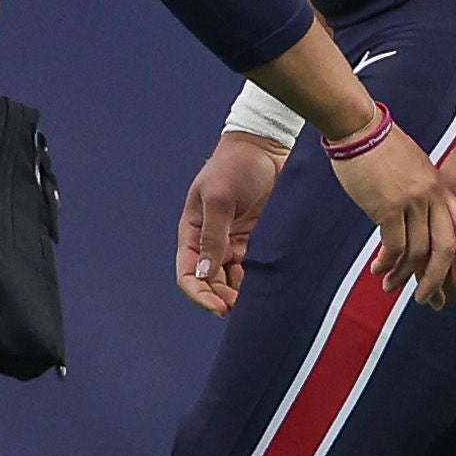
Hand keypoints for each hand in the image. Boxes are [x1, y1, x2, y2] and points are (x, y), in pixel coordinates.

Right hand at [175, 132, 287, 315]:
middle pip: (210, 282)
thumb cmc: (234, 165)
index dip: (198, 294)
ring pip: (232, 280)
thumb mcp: (218, 198)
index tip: (217, 307)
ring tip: (255, 302)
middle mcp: (211, 241)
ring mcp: (234, 242)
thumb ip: (213, 236)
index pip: (188, 273)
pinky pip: (253, 269)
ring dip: (239, 293)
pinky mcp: (256, 240)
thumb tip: (204, 273)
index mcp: (192, 231)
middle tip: (241, 309)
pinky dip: (256, 281)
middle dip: (222, 298)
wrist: (266, 146)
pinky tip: (266, 288)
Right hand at [332, 126, 455, 310]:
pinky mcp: (388, 205)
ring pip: (419, 251)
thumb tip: (419, 223)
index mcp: (441, 189)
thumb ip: (423, 194)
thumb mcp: (415, 168)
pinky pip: (395, 244)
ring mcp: (412, 201)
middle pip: (448, 248)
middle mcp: (432, 197)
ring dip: (406, 276)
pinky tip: (379, 270)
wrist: (361, 128)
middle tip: (431, 301)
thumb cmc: (382, 148)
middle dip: (441, 281)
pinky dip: (388, 263)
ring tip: (393, 289)